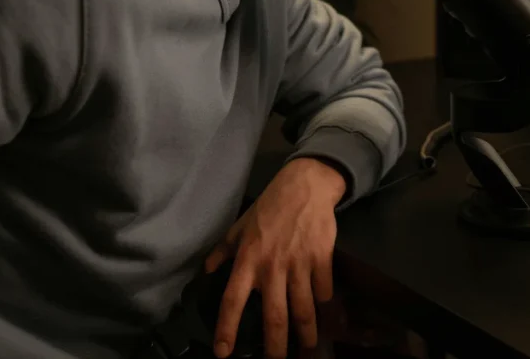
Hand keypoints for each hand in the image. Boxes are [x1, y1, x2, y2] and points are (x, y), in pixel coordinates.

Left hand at [204, 157, 346, 357]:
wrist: (305, 186)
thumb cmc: (269, 207)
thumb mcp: (239, 227)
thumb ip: (222, 251)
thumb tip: (206, 271)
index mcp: (248, 260)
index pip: (232, 300)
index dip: (226, 328)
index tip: (223, 352)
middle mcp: (272, 266)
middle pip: (274, 315)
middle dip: (275, 345)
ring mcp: (299, 263)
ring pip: (303, 308)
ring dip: (306, 332)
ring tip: (307, 347)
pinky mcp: (322, 258)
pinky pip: (323, 289)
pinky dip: (323, 302)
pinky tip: (322, 310)